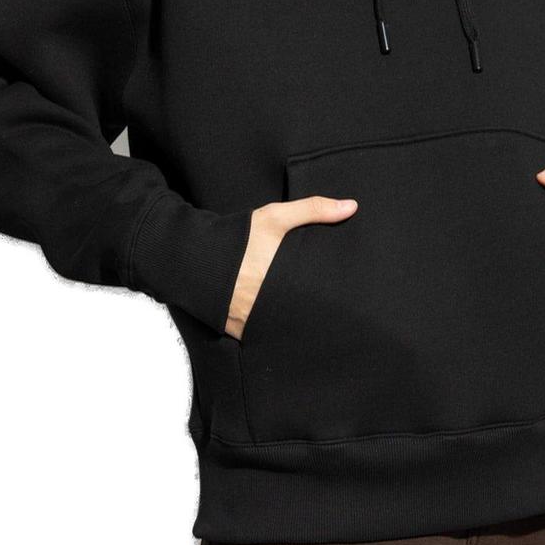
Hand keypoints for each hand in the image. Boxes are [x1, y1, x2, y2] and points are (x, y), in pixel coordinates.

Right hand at [225, 196, 357, 339]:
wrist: (193, 256)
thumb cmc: (237, 237)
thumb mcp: (274, 218)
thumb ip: (313, 210)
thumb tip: (352, 206)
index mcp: (280, 282)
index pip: (314, 299)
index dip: (329, 302)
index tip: (341, 300)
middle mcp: (265, 306)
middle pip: (300, 317)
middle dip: (312, 315)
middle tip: (330, 314)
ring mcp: (250, 322)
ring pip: (281, 331)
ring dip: (291, 326)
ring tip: (307, 322)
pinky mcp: (236, 331)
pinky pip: (260, 337)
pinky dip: (269, 334)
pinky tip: (281, 330)